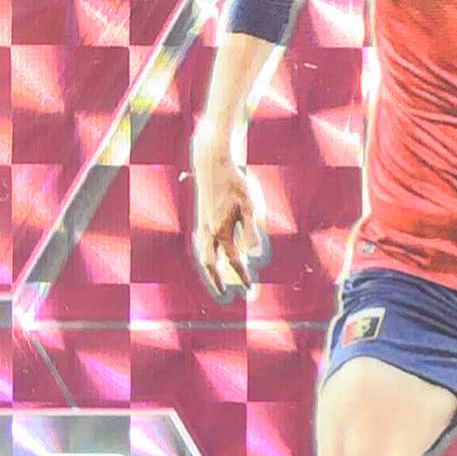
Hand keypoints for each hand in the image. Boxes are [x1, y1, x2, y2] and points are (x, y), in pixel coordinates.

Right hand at [191, 141, 262, 298]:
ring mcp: (202, 224)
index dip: (243, 276)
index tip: (250, 289)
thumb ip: (251, 230)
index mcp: (221, 231)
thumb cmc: (235, 183)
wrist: (212, 163)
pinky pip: (202, 243)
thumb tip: (255, 254)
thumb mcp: (249, 205)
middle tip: (224, 293)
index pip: (235, 261)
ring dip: (210, 268)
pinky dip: (207, 254)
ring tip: (218, 278)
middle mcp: (208, 231)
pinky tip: (213, 254)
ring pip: (203, 253)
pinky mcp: (201, 217)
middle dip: (217, 280)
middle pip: (210, 264)